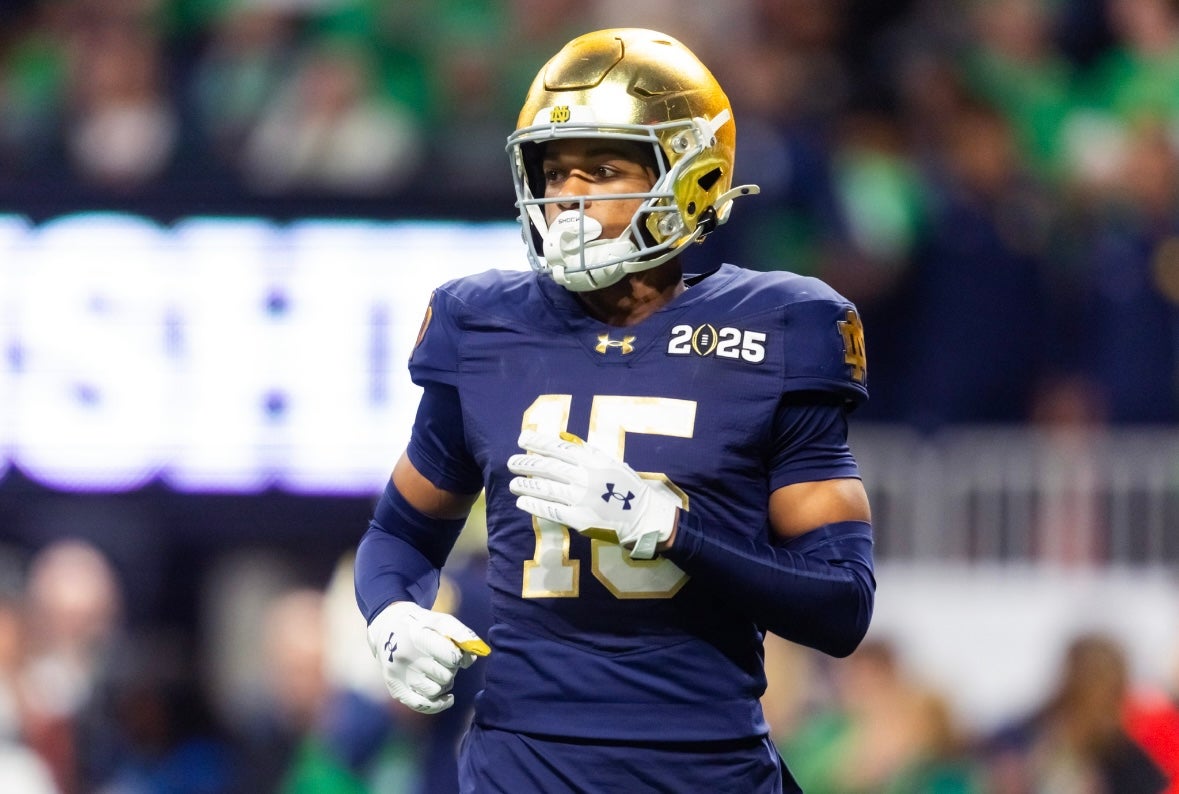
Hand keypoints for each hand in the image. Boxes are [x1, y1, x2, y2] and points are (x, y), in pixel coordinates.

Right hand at [366, 601, 488, 713]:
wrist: (388, 627)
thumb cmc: (422, 624)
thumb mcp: (441, 621)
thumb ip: (461, 635)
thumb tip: (472, 658)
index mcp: (418, 637)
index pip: (452, 657)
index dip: (459, 656)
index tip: (455, 652)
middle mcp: (406, 657)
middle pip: (445, 675)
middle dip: (450, 669)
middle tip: (443, 660)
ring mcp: (399, 674)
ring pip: (436, 691)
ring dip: (444, 684)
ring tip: (438, 671)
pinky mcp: (395, 687)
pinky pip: (422, 705)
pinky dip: (438, 704)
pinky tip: (446, 697)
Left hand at [507, 430, 679, 558]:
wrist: (645, 518)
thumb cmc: (628, 489)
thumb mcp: (612, 464)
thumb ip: (589, 453)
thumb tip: (563, 440)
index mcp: (593, 461)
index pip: (559, 447)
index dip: (538, 442)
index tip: (522, 438)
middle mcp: (585, 477)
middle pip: (548, 466)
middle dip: (526, 463)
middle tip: (511, 462)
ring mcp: (581, 498)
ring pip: (545, 488)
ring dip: (526, 484)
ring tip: (513, 483)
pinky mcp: (579, 519)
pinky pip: (550, 510)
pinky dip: (534, 504)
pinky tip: (522, 502)